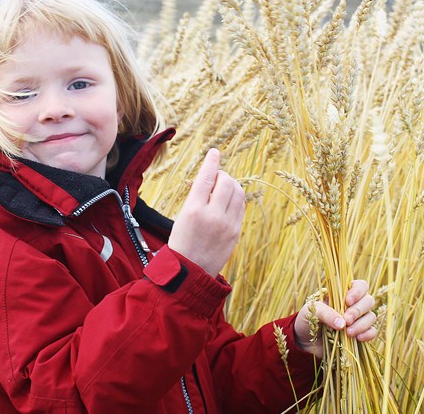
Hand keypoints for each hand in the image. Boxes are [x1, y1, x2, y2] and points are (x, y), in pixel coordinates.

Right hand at [168, 149, 245, 276]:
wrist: (190, 272)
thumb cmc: (182, 242)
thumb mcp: (182, 216)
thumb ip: (197, 197)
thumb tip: (209, 180)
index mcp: (193, 210)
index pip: (206, 178)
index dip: (211, 162)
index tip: (215, 152)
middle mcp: (212, 215)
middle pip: (226, 182)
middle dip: (222, 175)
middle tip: (215, 179)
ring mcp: (227, 225)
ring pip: (237, 192)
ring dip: (231, 184)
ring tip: (223, 188)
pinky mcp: (236, 232)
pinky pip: (241, 206)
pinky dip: (236, 198)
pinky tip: (229, 200)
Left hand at [293, 280, 376, 358]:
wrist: (304, 341)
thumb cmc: (308, 320)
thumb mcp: (311, 311)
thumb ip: (325, 313)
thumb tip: (343, 323)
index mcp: (343, 293)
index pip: (360, 286)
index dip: (358, 292)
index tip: (347, 301)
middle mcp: (354, 305)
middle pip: (368, 301)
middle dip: (358, 310)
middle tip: (346, 320)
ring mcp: (358, 320)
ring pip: (371, 316)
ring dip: (362, 324)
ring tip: (348, 333)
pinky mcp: (360, 334)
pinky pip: (372, 332)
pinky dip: (368, 334)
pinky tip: (358, 338)